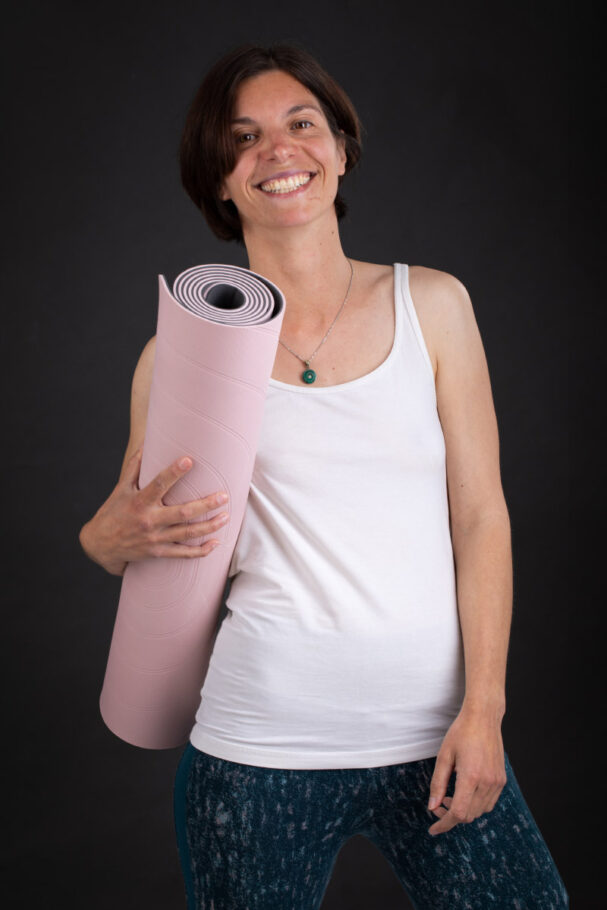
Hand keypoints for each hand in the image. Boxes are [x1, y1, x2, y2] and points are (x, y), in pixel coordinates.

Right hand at [79, 449, 229, 574]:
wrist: (100, 545)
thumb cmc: (112, 512)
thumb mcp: (120, 489)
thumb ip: (134, 467)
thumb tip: (145, 443)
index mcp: (139, 502)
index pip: (158, 484)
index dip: (173, 472)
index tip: (189, 460)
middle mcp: (149, 521)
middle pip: (182, 513)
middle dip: (205, 505)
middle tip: (224, 496)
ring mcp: (155, 539)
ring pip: (187, 534)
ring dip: (209, 526)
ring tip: (227, 516)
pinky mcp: (158, 553)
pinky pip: (182, 554)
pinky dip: (200, 551)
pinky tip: (216, 543)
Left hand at [426, 705, 506, 835]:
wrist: (484, 718)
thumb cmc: (461, 733)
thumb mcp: (444, 756)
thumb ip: (437, 784)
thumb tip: (432, 807)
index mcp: (471, 777)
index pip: (458, 813)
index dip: (444, 824)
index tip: (433, 829)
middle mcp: (487, 783)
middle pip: (468, 815)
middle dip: (451, 816)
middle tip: (438, 805)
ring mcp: (497, 782)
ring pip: (479, 811)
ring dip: (464, 811)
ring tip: (450, 796)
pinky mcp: (501, 780)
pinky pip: (488, 803)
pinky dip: (475, 804)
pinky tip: (464, 792)